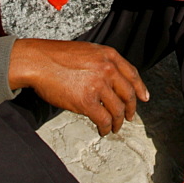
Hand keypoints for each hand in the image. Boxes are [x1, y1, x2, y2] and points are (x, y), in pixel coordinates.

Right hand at [8, 39, 148, 135]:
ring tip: (115, 128)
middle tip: (130, 117)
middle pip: (128, 94)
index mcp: (109, 56)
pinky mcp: (87, 101)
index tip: (144, 98)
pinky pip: (104, 120)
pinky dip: (106, 128)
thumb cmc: (57, 56)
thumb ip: (102, 63)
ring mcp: (98, 85)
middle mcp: (108, 69)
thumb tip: (112, 80)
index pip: (132, 74)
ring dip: (118, 122)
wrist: (39, 61)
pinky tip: (103, 131)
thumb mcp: (87, 51)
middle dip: (131, 109)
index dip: (140, 88)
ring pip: (118, 110)